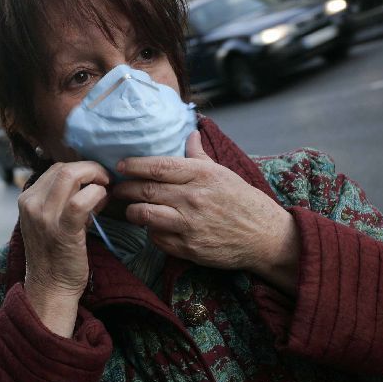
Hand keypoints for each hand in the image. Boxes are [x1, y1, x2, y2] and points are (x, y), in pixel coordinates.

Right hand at [18, 161, 109, 335]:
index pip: (55, 169)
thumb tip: (92, 181)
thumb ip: (63, 199)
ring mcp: (44, 217)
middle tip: (105, 181)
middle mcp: (32, 204)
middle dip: (90, 169)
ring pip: (70, 176)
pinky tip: (103, 200)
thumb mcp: (49, 220)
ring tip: (105, 189)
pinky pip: (80, 201)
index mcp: (27, 199)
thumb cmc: (54, 254)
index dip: (80, 168)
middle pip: (63, 168)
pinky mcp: (61, 230)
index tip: (95, 179)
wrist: (50, 288)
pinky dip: (96, 194)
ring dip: (94, 177)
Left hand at [111, 131, 298, 293]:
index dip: (134, 165)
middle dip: (125, 189)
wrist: (266, 237)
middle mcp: (193, 198)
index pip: (158, 167)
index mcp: (202, 175)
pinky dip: (150, 232)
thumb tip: (189, 134)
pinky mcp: (189, 248)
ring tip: (130, 209)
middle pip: (146, 191)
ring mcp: (190, 225)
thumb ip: (200, 156)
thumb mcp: (224, 173)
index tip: (121, 166)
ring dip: (132, 212)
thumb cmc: (244, 202)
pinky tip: (152, 227)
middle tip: (116, 188)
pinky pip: (157, 239)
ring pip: (145, 216)